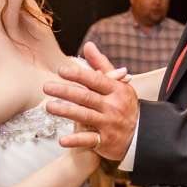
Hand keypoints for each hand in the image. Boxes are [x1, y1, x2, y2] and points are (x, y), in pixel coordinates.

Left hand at [44, 44, 137, 161]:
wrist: (141, 134)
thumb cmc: (124, 105)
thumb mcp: (118, 84)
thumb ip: (102, 65)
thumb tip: (88, 45)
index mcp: (116, 90)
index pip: (95, 80)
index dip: (78, 75)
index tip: (61, 70)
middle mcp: (113, 106)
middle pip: (86, 97)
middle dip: (66, 91)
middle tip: (46, 87)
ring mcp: (109, 124)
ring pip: (85, 116)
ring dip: (66, 112)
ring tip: (49, 106)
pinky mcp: (105, 141)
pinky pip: (89, 140)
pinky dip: (75, 140)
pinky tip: (61, 140)